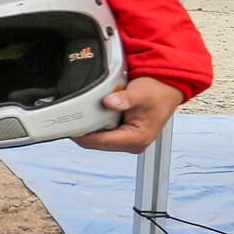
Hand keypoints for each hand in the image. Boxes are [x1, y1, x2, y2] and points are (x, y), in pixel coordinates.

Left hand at [71, 77, 186, 152]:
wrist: (166, 89)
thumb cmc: (157, 92)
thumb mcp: (141, 92)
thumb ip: (125, 99)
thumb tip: (109, 102)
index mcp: (137, 139)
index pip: (99, 142)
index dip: (80, 134)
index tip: (67, 124)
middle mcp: (132, 144)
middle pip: (95, 143)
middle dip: (83, 130)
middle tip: (73, 114)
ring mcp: (128, 141)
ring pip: (97, 140)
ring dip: (89, 128)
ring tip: (85, 112)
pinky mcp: (124, 136)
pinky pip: (102, 135)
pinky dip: (96, 125)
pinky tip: (94, 115)